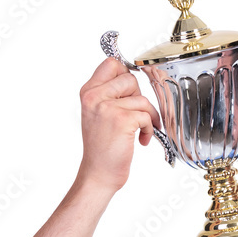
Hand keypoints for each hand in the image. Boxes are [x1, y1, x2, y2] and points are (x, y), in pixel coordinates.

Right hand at [77, 58, 161, 191]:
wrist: (99, 173)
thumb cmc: (102, 147)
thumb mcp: (98, 114)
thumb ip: (110, 94)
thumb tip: (131, 78)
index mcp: (88, 92)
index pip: (111, 64)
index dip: (126, 75)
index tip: (131, 92)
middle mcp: (94, 96)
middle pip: (130, 79)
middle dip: (139, 99)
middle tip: (136, 115)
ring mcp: (107, 107)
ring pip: (142, 98)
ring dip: (148, 116)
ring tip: (140, 130)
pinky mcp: (122, 120)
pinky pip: (147, 115)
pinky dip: (149, 129)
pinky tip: (141, 139)